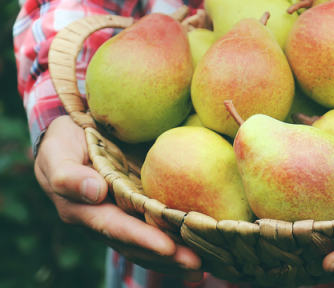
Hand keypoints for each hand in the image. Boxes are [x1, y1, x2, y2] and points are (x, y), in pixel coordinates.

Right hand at [34, 116, 203, 281]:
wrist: (74, 135)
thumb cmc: (64, 142)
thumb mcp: (58, 151)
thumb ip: (68, 175)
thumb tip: (95, 193)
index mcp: (83, 212)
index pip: (115, 227)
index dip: (140, 238)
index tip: (167, 247)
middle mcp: (104, 223)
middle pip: (137, 246)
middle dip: (167, 257)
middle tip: (198, 264)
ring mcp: (122, 221)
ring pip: (148, 247)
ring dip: (175, 260)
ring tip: (204, 270)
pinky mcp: (137, 214)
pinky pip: (157, 235)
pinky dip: (177, 248)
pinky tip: (202, 256)